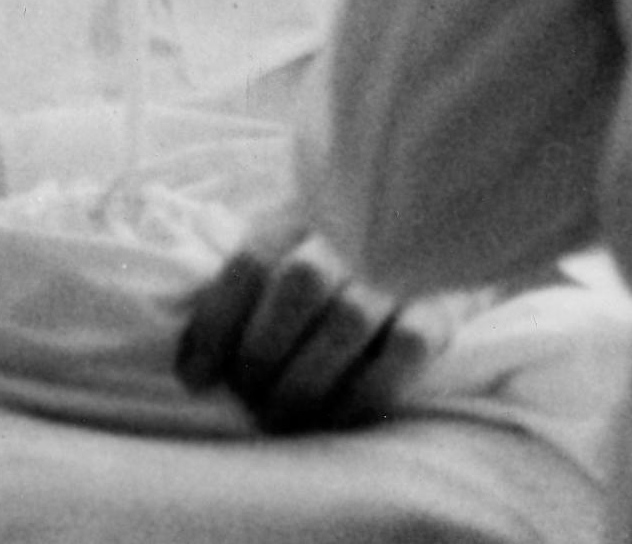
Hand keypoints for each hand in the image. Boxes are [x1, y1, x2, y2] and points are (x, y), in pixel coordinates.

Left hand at [174, 228, 440, 433]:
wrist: (430, 238)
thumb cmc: (337, 262)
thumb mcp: (286, 253)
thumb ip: (247, 288)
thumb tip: (191, 361)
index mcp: (300, 215)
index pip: (249, 261)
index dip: (214, 325)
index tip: (194, 379)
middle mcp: (352, 233)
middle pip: (298, 284)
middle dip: (261, 354)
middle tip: (246, 398)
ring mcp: (400, 268)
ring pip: (347, 320)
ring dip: (304, 382)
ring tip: (279, 416)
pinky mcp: (441, 307)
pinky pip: (404, 350)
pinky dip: (364, 391)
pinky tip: (337, 415)